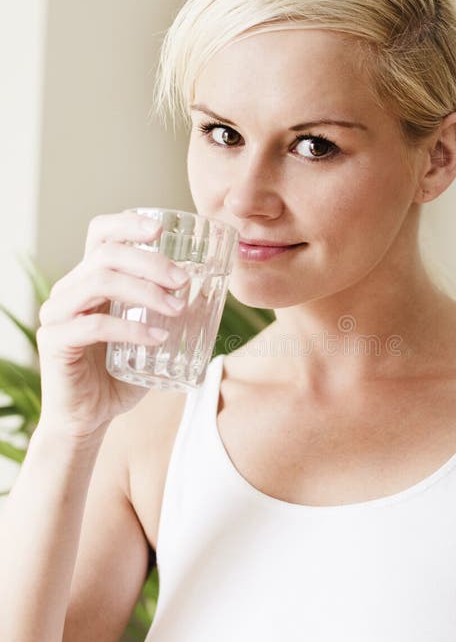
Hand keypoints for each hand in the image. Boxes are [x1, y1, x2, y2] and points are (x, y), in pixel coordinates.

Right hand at [35, 210, 189, 438]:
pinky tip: (157, 339)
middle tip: (182, 281)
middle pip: (106, 254)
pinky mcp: (55, 342)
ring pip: (100, 282)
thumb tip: (215, 291)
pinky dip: (131, 329)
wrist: (90, 417)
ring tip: (176, 308)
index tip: (161, 230)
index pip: (101, 234)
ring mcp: (58, 314)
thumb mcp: (150, 335)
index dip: (128, 224)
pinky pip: (94, 326)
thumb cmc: (120, 374)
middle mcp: (69, 289)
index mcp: (89, 279)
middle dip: (150, 262)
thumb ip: (170, 312)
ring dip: (145, 291)